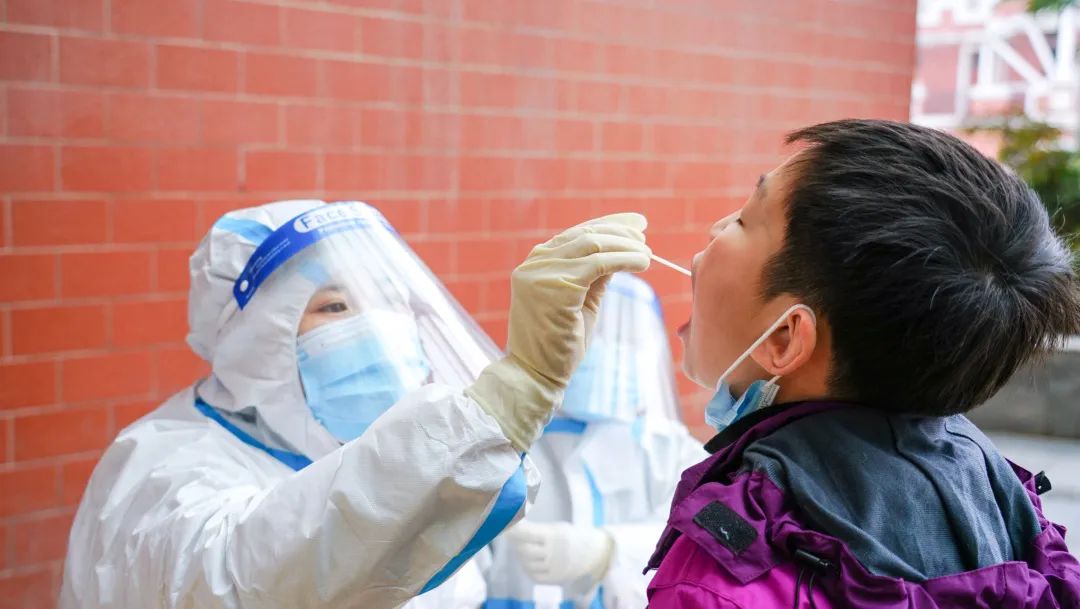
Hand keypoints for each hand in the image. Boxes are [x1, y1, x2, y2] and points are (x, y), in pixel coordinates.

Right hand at [467, 214, 649, 450]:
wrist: (535, 375)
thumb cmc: (558, 344)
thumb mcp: (581, 301)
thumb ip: (596, 275)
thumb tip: (623, 251)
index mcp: (537, 262)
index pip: (577, 233)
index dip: (610, 225)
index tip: (636, 224)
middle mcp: (535, 262)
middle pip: (586, 234)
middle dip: (621, 231)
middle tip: (645, 236)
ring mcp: (542, 272)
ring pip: (594, 244)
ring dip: (626, 246)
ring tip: (648, 254)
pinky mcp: (556, 286)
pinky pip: (599, 263)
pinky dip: (624, 259)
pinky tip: (642, 264)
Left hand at [505, 520, 614, 584]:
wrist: (591, 553)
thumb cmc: (568, 537)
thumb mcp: (555, 528)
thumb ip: (534, 531)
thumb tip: (510, 529)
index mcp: (554, 535)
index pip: (526, 533)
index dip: (512, 530)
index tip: (504, 526)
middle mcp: (554, 552)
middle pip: (523, 550)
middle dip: (516, 543)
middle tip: (514, 536)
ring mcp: (555, 567)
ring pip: (526, 563)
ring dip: (521, 555)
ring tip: (527, 547)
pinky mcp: (555, 579)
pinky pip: (533, 574)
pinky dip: (528, 567)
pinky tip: (532, 560)